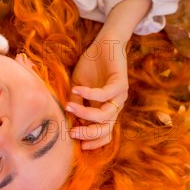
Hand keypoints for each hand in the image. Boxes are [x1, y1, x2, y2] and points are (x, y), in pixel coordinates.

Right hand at [68, 34, 128, 149]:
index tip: (78, 145)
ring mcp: (120, 96)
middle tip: (72, 133)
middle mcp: (115, 106)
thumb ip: (75, 103)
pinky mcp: (121, 84)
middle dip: (89, 133)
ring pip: (105, 115)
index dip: (94, 142)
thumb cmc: (91, 66)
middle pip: (106, 129)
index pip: (105, 134)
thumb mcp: (77, 88)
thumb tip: (69, 120)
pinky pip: (105, 94)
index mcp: (106, 110)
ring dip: (86, 113)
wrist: (105, 44)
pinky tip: (77, 89)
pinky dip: (89, 94)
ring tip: (70, 107)